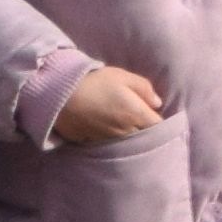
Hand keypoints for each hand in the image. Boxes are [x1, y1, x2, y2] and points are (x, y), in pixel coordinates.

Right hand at [49, 65, 168, 147]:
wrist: (62, 96)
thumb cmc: (94, 82)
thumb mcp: (122, 76)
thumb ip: (144, 88)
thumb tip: (157, 103)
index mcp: (136, 113)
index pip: (158, 125)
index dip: (159, 121)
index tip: (155, 115)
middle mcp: (127, 131)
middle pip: (145, 136)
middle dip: (147, 130)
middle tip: (142, 119)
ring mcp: (112, 140)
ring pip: (129, 142)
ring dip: (132, 136)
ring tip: (125, 124)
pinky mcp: (97, 144)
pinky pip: (113, 145)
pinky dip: (115, 139)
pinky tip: (110, 130)